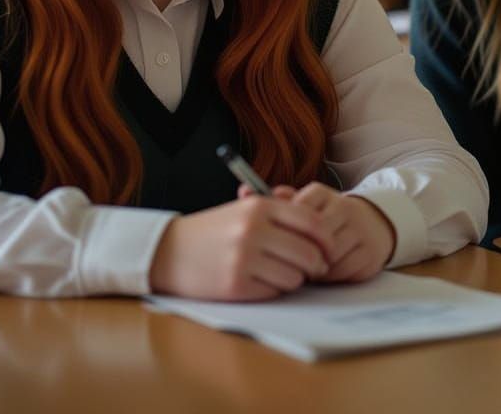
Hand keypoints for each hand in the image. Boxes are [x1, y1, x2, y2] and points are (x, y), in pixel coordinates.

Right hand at [148, 195, 334, 300]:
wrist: (170, 251)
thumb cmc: (215, 230)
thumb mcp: (245, 209)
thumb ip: (281, 214)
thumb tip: (322, 233)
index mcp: (260, 207)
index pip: (312, 222)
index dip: (327, 239)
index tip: (330, 249)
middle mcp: (253, 230)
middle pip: (308, 253)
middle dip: (316, 264)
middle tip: (313, 268)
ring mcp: (244, 259)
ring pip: (294, 276)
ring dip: (294, 279)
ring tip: (279, 272)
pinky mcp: (236, 286)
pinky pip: (274, 292)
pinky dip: (274, 290)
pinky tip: (259, 281)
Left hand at [280, 182, 395, 283]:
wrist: (372, 226)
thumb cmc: (328, 218)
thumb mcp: (307, 205)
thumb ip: (282, 202)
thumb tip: (251, 192)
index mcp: (323, 193)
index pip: (300, 212)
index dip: (289, 232)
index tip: (282, 242)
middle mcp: (344, 207)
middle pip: (316, 235)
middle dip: (302, 252)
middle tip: (292, 262)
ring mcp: (360, 230)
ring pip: (329, 254)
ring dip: (315, 266)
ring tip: (306, 269)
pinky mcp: (370, 253)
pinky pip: (343, 269)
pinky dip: (330, 276)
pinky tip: (324, 273)